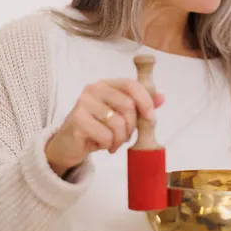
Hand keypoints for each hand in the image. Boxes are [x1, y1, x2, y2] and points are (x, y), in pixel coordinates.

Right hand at [45, 79, 164, 174]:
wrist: (68, 145)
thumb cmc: (96, 128)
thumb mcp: (119, 116)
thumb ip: (139, 106)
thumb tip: (162, 97)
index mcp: (106, 84)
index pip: (132, 85)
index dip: (146, 101)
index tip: (151, 118)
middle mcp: (93, 89)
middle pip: (128, 105)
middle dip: (132, 126)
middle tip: (125, 136)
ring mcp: (83, 103)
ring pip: (118, 123)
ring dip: (120, 139)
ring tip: (113, 142)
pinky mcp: (77, 121)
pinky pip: (106, 135)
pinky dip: (108, 144)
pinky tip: (101, 145)